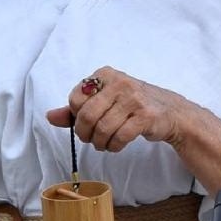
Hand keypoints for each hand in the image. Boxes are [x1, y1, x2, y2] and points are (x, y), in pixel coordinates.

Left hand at [45, 67, 200, 152]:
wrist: (170, 112)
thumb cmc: (133, 105)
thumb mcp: (104, 100)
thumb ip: (77, 108)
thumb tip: (50, 116)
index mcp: (105, 74)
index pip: (76, 98)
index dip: (76, 116)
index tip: (85, 123)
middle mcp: (119, 82)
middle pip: (87, 115)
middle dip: (85, 134)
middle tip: (90, 139)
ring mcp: (134, 98)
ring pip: (103, 129)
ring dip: (100, 143)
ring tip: (104, 144)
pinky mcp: (145, 116)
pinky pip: (120, 137)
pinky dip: (114, 146)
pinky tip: (117, 145)